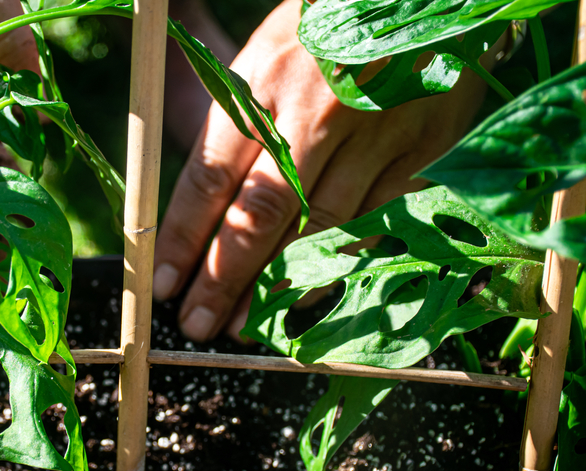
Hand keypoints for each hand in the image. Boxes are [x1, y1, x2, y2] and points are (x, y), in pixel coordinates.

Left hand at [152, 0, 489, 341]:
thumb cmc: (329, 24)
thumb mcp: (264, 54)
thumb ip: (230, 123)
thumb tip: (196, 207)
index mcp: (262, 81)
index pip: (209, 178)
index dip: (182, 238)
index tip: (162, 284)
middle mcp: (315, 111)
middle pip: (258, 215)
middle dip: (220, 279)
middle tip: (194, 324)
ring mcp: (374, 133)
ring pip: (316, 229)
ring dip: (273, 286)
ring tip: (241, 324)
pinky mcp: (424, 149)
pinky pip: (373, 224)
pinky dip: (335, 266)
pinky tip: (305, 297)